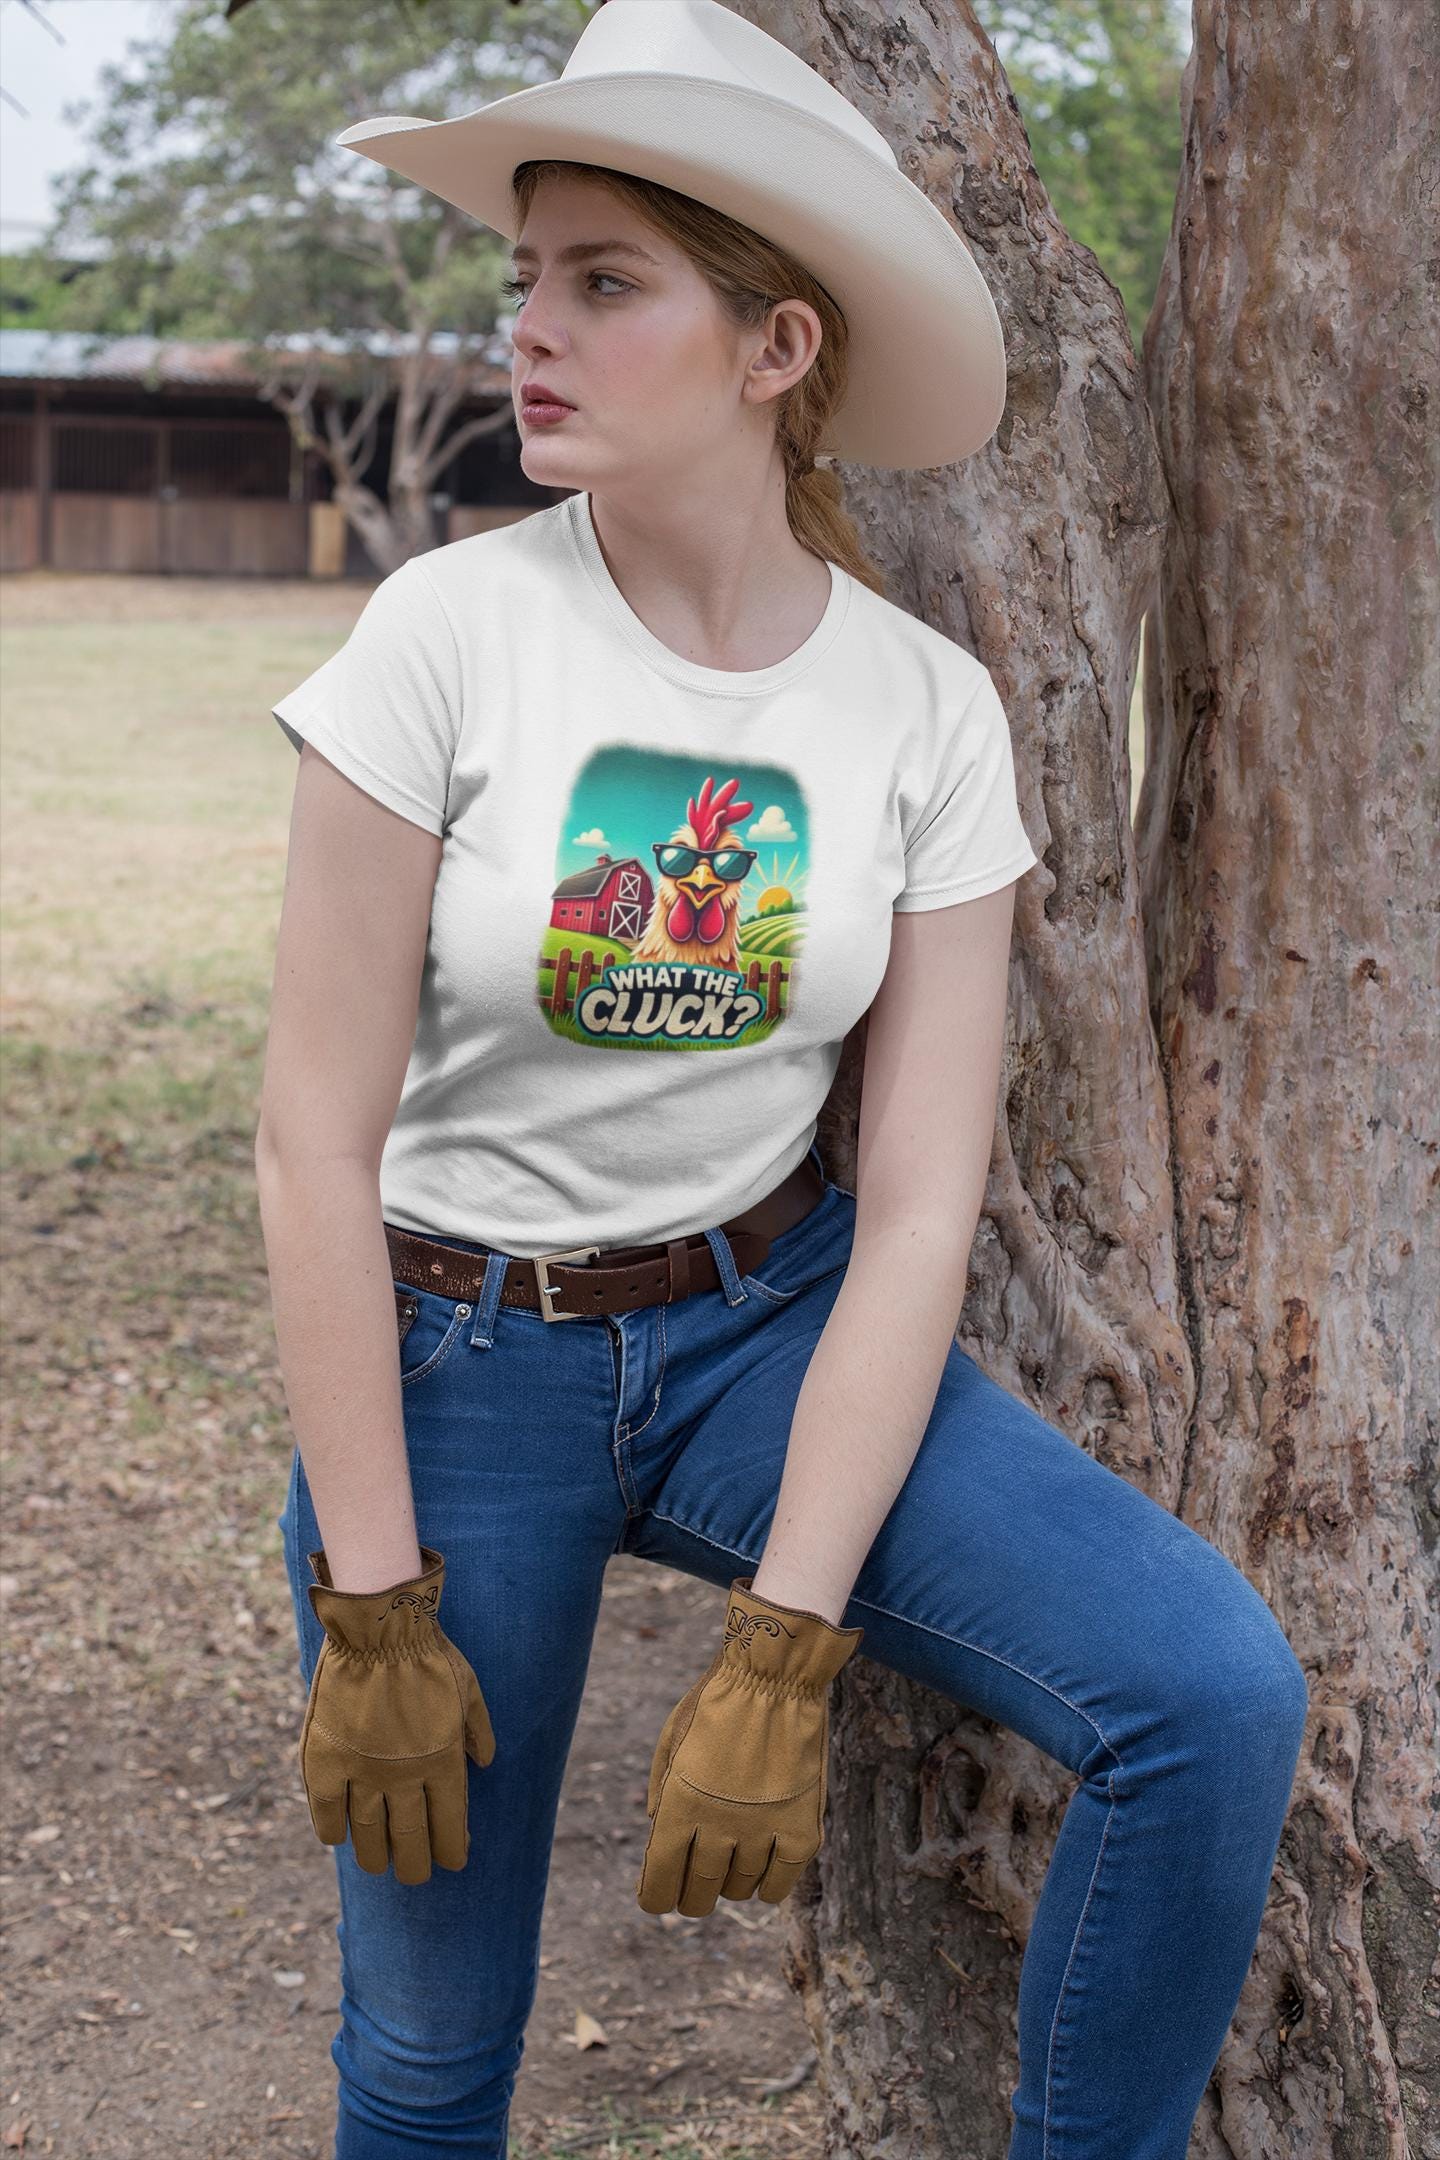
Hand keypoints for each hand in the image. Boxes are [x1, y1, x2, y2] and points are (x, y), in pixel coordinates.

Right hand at [299, 1544, 495, 1883]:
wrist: (378, 1628)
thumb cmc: (428, 1655)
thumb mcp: (469, 1688)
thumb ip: (478, 1730)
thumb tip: (486, 1762)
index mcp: (443, 1762)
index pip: (449, 1828)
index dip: (451, 1851)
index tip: (452, 1861)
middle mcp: (404, 1777)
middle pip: (410, 1843)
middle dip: (415, 1866)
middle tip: (414, 1874)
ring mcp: (362, 1772)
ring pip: (368, 1837)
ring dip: (375, 1857)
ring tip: (379, 1864)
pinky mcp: (326, 1761)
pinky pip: (327, 1814)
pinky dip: (333, 1831)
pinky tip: (339, 1836)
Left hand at [636, 1575, 862, 1916]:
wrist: (774, 1676)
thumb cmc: (717, 1702)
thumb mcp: (671, 1741)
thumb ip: (662, 1794)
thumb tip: (659, 1834)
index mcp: (679, 1808)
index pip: (660, 1886)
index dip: (657, 1898)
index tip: (660, 1897)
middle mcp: (718, 1828)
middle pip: (700, 1895)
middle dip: (693, 1897)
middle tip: (697, 1888)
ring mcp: (763, 1832)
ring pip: (741, 1889)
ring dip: (732, 1881)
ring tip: (734, 1856)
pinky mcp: (802, 1830)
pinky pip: (782, 1883)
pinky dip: (770, 1885)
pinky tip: (764, 1867)